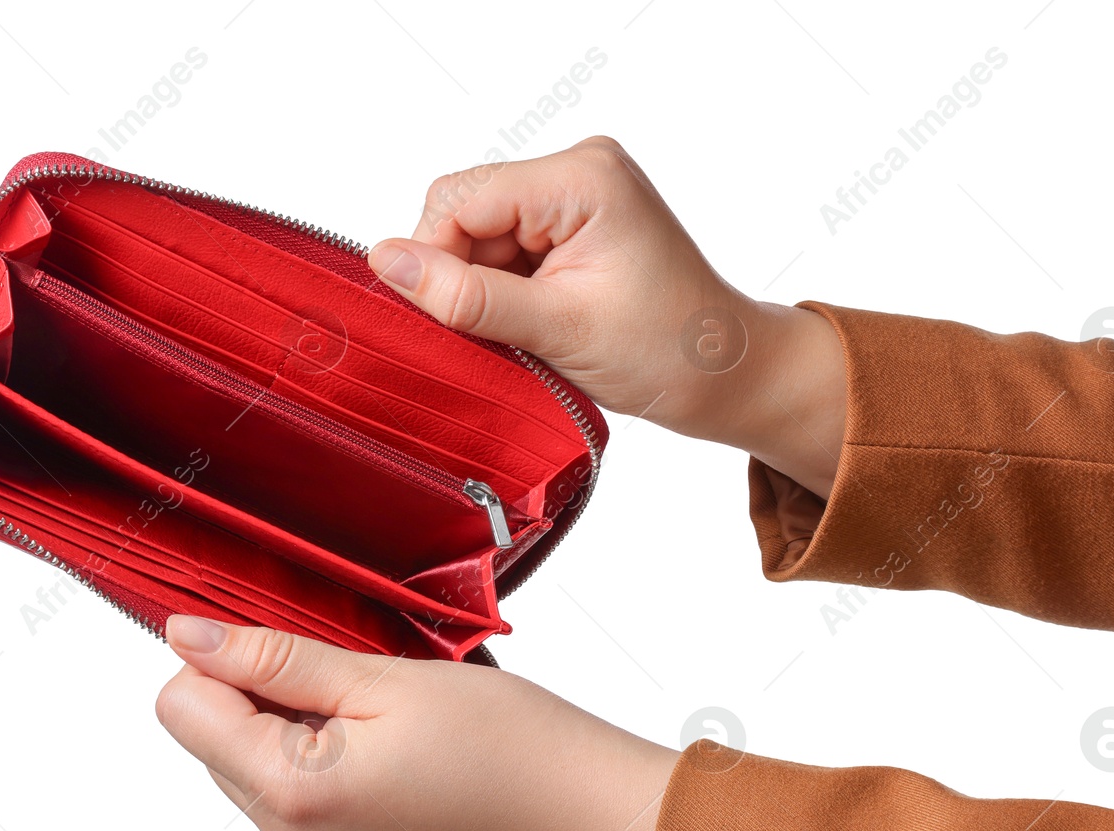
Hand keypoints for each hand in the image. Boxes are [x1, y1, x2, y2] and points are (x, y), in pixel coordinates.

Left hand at [154, 614, 680, 830]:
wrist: (584, 815)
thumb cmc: (509, 744)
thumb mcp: (383, 678)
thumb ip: (274, 658)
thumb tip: (186, 636)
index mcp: (293, 795)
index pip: (183, 710)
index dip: (227, 662)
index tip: (295, 647)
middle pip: (214, 744)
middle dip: (267, 699)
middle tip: (359, 685)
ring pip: (254, 770)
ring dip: (299, 730)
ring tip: (386, 721)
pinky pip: (296, 802)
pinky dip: (326, 763)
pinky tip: (396, 753)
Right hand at [366, 135, 846, 496]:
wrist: (726, 376)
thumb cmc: (670, 352)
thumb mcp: (558, 329)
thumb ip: (467, 296)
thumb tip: (386, 263)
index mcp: (582, 177)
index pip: (461, 199)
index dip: (433, 259)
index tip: (434, 318)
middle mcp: (578, 171)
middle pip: (465, 212)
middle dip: (459, 276)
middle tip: (490, 335)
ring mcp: (576, 197)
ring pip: (478, 236)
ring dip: (481, 290)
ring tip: (524, 336)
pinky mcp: (572, 226)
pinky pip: (503, 251)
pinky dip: (501, 293)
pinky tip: (529, 326)